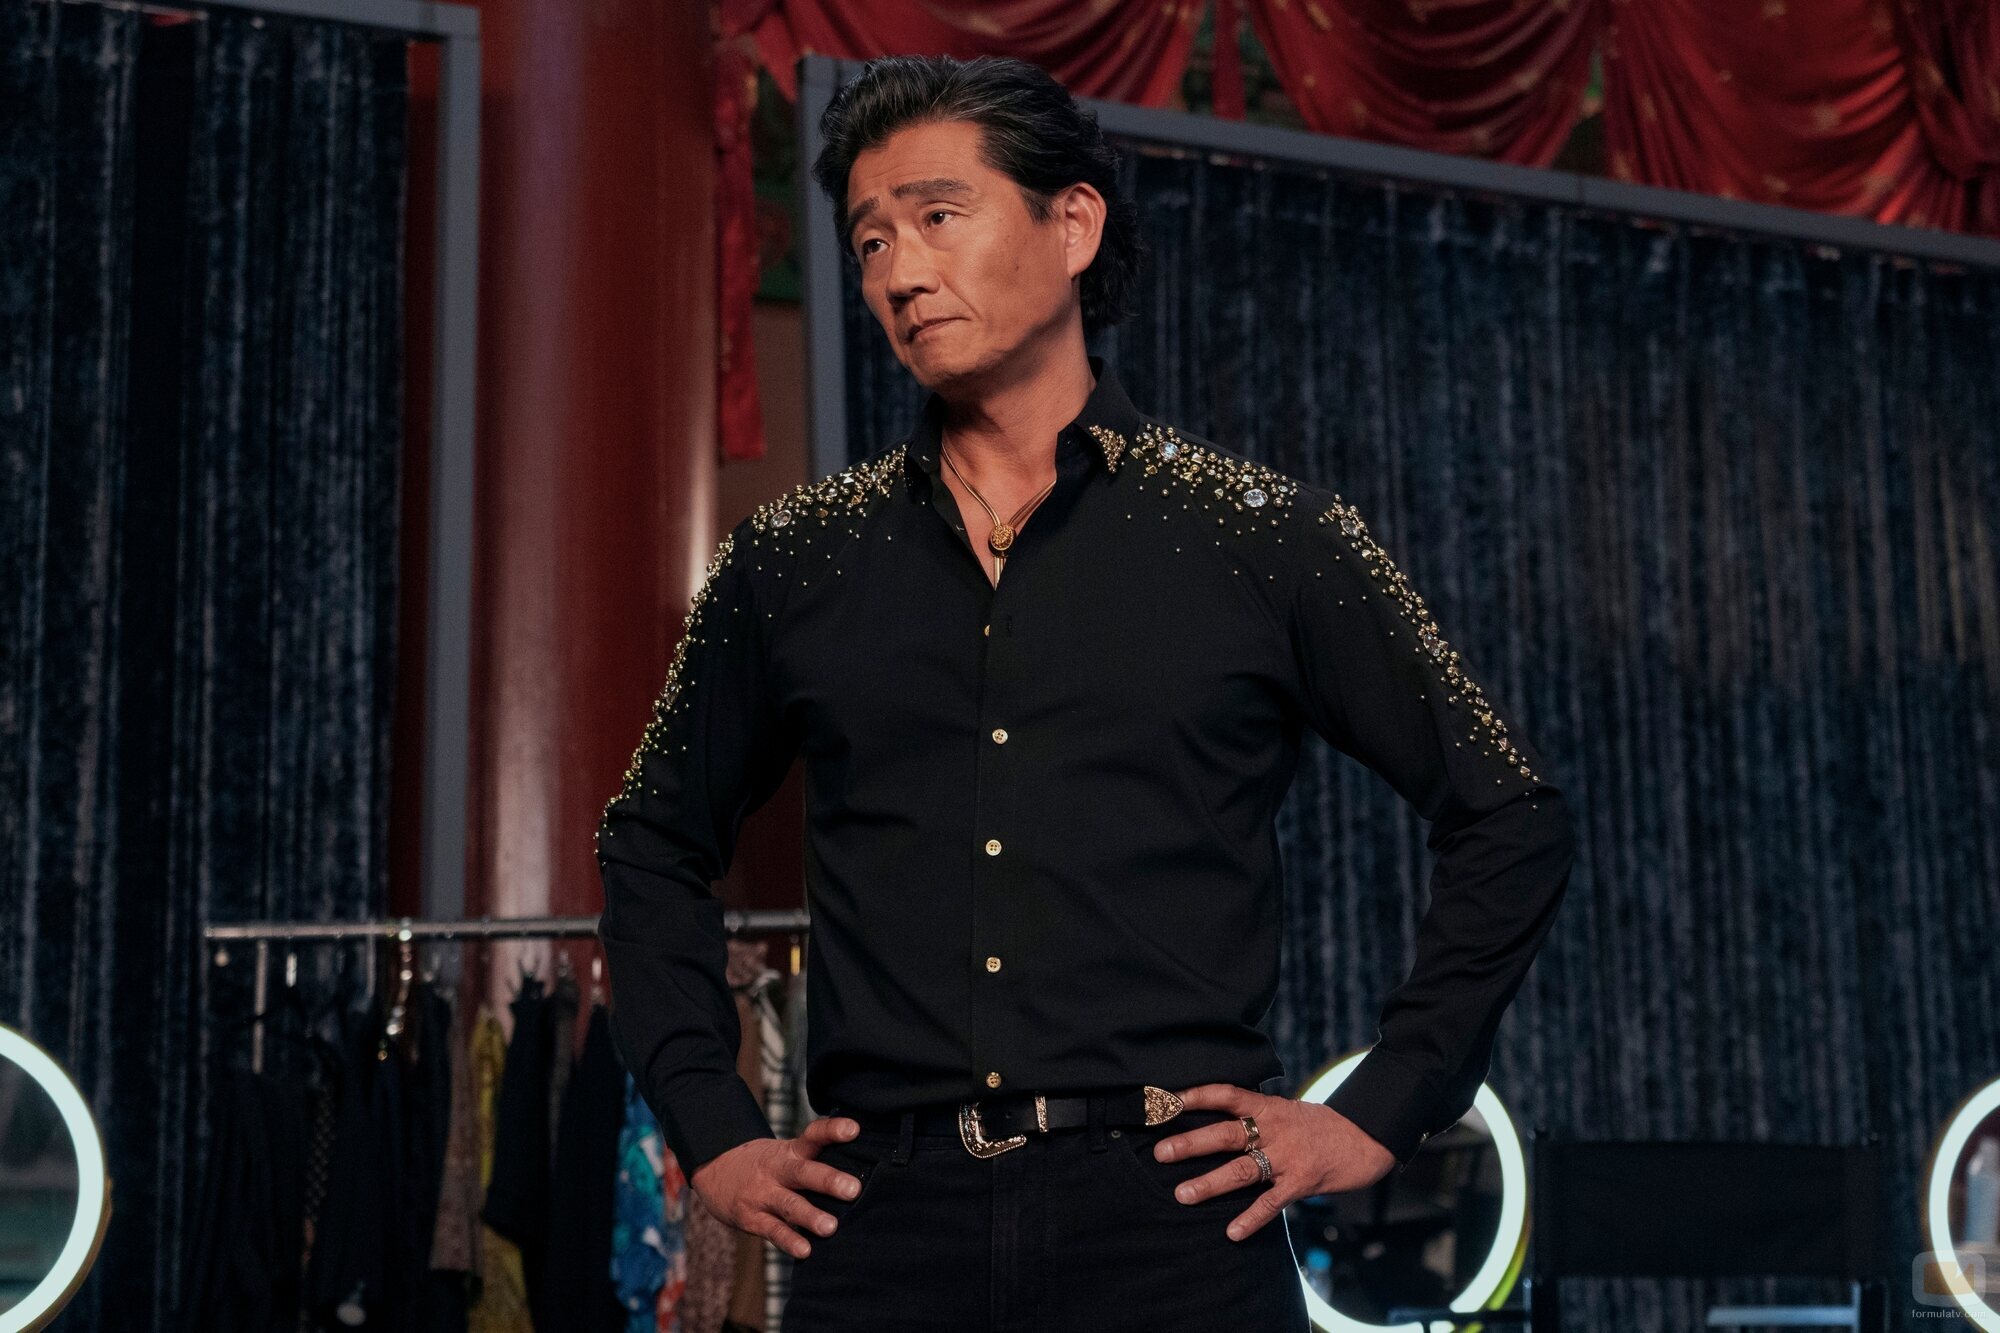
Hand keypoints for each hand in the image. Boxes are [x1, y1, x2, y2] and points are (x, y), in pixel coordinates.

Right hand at [688, 1116, 867, 1259]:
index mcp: (790, 1151)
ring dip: (810, 1216)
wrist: (713, 1168)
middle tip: (854, 1189)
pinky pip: (772, 1230)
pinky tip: (805, 1250)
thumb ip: (815, 1160)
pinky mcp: (751, 1217)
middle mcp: (777, 1170)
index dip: (832, 1131)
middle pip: (803, 1171)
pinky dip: (789, 1240)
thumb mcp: (785, 1152)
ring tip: (831, 1227)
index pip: (813, 1136)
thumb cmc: (764, 1164)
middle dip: (828, 1180)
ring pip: (789, 1204)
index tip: (853, 1128)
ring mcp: (762, 1194)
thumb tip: (861, 1168)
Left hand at [1155, 1083, 1397, 1240]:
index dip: (1194, 1096)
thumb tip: (1215, 1123)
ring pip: (1243, 1170)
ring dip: (1210, 1183)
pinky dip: (1251, 1218)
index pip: (1225, 1095)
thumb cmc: (1321, 1126)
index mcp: (1268, 1107)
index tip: (1165, 1102)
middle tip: (1160, 1153)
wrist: (1367, 1137)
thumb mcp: (1286, 1111)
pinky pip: (1272, 1203)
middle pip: (1226, 1133)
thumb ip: (1256, 1117)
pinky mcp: (1302, 1183)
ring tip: (1182, 1194)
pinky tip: (1232, 1232)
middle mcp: (1274, 1129)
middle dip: (1191, 1143)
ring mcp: (1288, 1157)